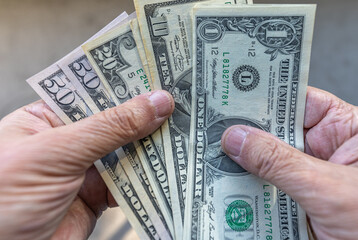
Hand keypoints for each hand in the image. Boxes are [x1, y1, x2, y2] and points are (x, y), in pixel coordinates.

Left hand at [0, 91, 173, 239]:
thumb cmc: (2, 199)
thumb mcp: (57, 152)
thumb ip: (109, 128)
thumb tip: (154, 103)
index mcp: (48, 118)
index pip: (93, 92)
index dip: (125, 83)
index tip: (157, 74)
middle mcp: (69, 142)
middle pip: (115, 122)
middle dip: (145, 116)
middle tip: (178, 102)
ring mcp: (85, 170)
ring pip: (127, 152)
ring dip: (151, 147)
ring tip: (180, 132)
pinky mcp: (98, 197)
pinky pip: (131, 182)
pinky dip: (150, 178)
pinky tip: (165, 169)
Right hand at [221, 87, 357, 239]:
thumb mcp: (328, 188)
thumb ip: (279, 162)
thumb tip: (237, 139)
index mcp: (346, 131)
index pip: (300, 102)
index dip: (266, 96)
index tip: (233, 96)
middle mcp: (326, 150)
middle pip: (278, 132)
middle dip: (248, 134)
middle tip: (215, 131)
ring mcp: (311, 177)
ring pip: (269, 162)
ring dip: (245, 164)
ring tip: (215, 158)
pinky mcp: (299, 202)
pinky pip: (268, 188)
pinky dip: (250, 189)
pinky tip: (229, 186)